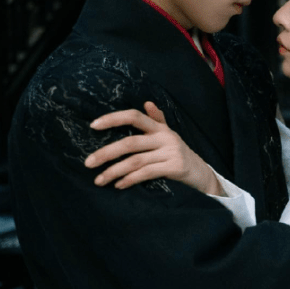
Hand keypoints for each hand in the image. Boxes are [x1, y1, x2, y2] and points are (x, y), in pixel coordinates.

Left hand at [85, 101, 222, 195]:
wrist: (202, 175)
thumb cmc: (179, 155)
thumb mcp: (169, 136)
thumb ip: (157, 120)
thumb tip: (147, 103)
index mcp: (160, 128)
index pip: (134, 116)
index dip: (113, 119)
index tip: (93, 126)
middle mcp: (165, 137)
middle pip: (130, 142)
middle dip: (106, 153)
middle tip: (88, 163)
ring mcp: (171, 152)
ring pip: (135, 160)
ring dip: (114, 171)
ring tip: (98, 180)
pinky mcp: (175, 167)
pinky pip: (146, 173)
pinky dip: (130, 180)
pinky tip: (118, 185)